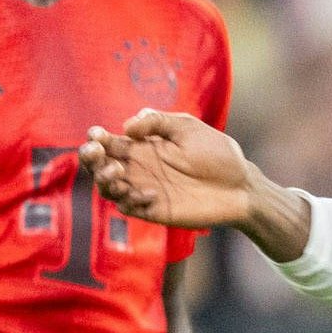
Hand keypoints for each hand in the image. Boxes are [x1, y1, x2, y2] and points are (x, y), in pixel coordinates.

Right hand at [82, 110, 263, 232]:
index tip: (97, 134)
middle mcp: (139, 168)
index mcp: (143, 146)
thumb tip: (126, 126)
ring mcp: (144, 190)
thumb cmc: (217, 153)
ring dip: (104, 180)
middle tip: (96, 152)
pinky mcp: (154, 211)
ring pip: (108, 188)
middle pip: (100, 165)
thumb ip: (157, 121)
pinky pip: (129, 208)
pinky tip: (150, 194)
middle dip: (91, 158)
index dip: (96, 139)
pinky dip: (130, 201)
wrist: (240, 186)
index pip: (109, 143)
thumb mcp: (188, 127)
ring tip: (117, 171)